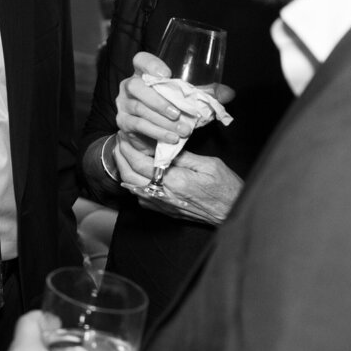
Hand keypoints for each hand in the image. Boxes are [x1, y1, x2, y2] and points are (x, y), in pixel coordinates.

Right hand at [113, 51, 234, 170]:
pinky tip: (172, 138)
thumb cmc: (170, 109)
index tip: (166, 74)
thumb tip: (229, 93)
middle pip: (136, 86)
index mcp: (144, 73)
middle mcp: (129, 86)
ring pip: (139, 109)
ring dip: (162, 121)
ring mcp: (124, 104)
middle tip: (178, 113)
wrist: (151, 133)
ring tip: (183, 130)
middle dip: (158, 101)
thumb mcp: (188, 99)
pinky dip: (157, 132)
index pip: (140, 60)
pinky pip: (138, 126)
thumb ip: (206, 94)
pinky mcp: (124, 122)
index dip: (151, 64)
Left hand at [121, 150, 242, 224]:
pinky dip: (133, 184)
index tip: (124, 136)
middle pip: (129, 177)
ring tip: (124, 154)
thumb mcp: (209, 165)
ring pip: (132, 188)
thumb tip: (164, 146)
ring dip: (124, 170)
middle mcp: (165, 195)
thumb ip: (184, 157)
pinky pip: (141, 198)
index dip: (128, 149)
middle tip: (119, 143)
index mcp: (175, 181)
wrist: (232, 213)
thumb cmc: (226, 189)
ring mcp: (163, 205)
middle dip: (120, 158)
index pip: (140, 164)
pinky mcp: (165, 211)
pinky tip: (135, 174)